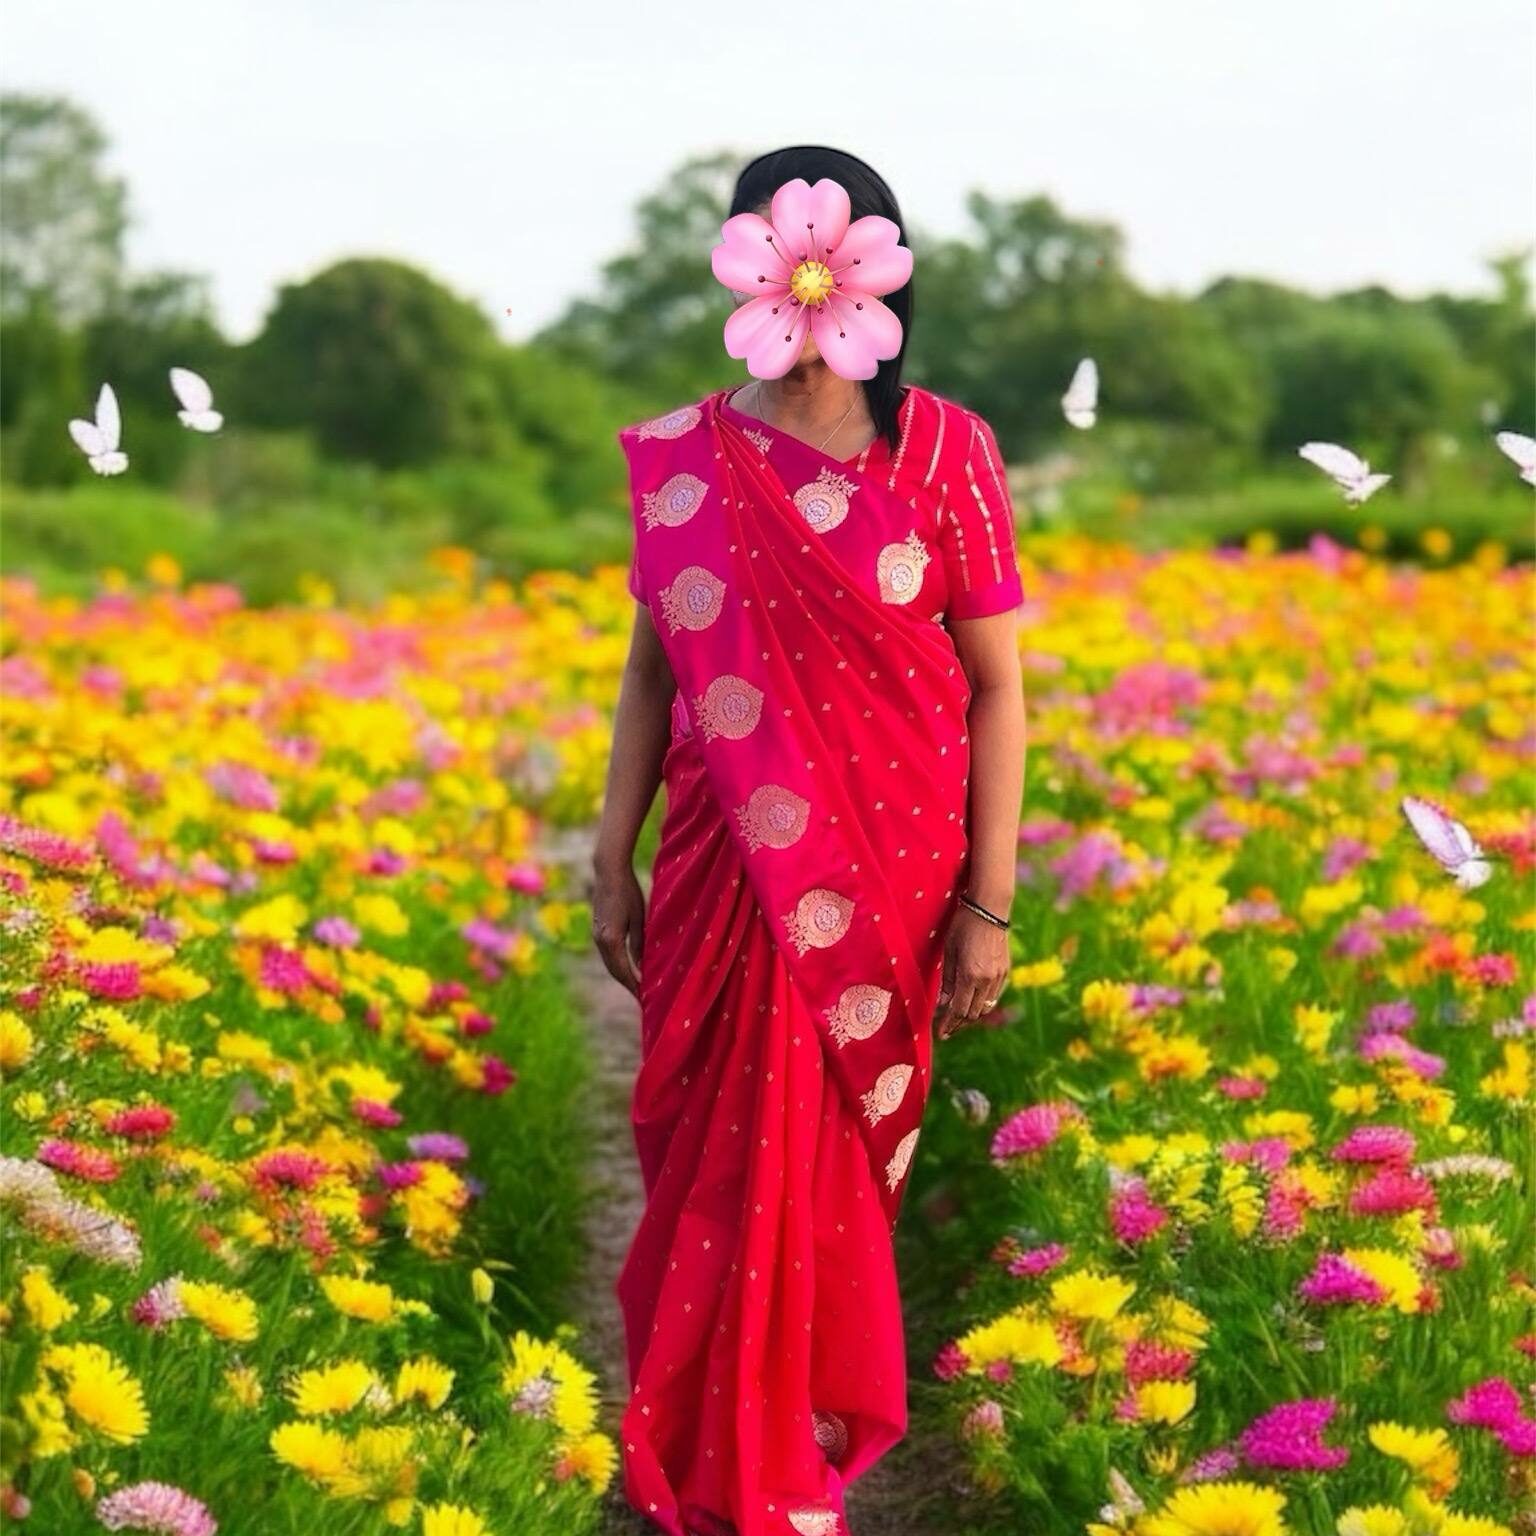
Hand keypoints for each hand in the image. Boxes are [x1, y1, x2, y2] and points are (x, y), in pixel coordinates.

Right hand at [591, 861, 645, 997]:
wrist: (608, 872)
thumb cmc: (628, 892)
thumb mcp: (640, 919)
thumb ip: (640, 945)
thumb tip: (642, 969)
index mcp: (611, 940)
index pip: (623, 972)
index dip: (634, 987)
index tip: (645, 999)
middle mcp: (600, 941)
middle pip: (614, 971)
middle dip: (629, 985)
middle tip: (642, 998)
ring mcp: (596, 935)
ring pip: (610, 963)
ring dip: (623, 976)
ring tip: (637, 986)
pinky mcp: (597, 929)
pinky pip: (608, 954)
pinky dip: (618, 964)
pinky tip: (628, 967)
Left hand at [935, 906, 1009, 1038]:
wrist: (989, 909)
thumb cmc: (963, 926)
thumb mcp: (949, 951)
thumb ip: (947, 980)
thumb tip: (943, 1004)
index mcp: (970, 975)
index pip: (958, 1010)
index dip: (948, 1024)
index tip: (940, 1033)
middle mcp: (987, 980)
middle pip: (973, 1013)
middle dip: (959, 1024)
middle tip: (947, 1029)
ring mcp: (999, 976)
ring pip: (985, 1007)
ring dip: (971, 1016)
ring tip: (958, 1018)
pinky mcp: (1005, 971)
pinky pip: (993, 996)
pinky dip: (982, 1003)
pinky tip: (972, 1002)